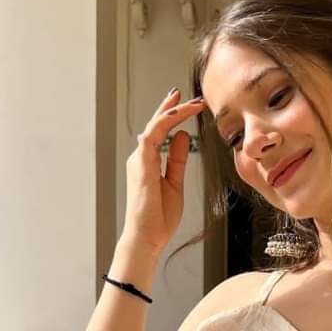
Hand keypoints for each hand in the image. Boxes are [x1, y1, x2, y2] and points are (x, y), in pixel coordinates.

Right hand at [122, 87, 206, 253]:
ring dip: (173, 112)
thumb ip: (178, 160)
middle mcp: (140, 158)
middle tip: (187, 93)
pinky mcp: (141, 164)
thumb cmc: (159, 217)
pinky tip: (180, 116)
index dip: (172, 116)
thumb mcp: (175, 183)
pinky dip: (166, 123)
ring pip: (155, 126)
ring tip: (192, 103)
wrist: (147, 237)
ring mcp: (139, 160)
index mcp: (148, 162)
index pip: (160, 133)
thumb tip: (184, 137)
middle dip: (171, 107)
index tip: (186, 104)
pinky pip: (153, 136)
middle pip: (155, 124)